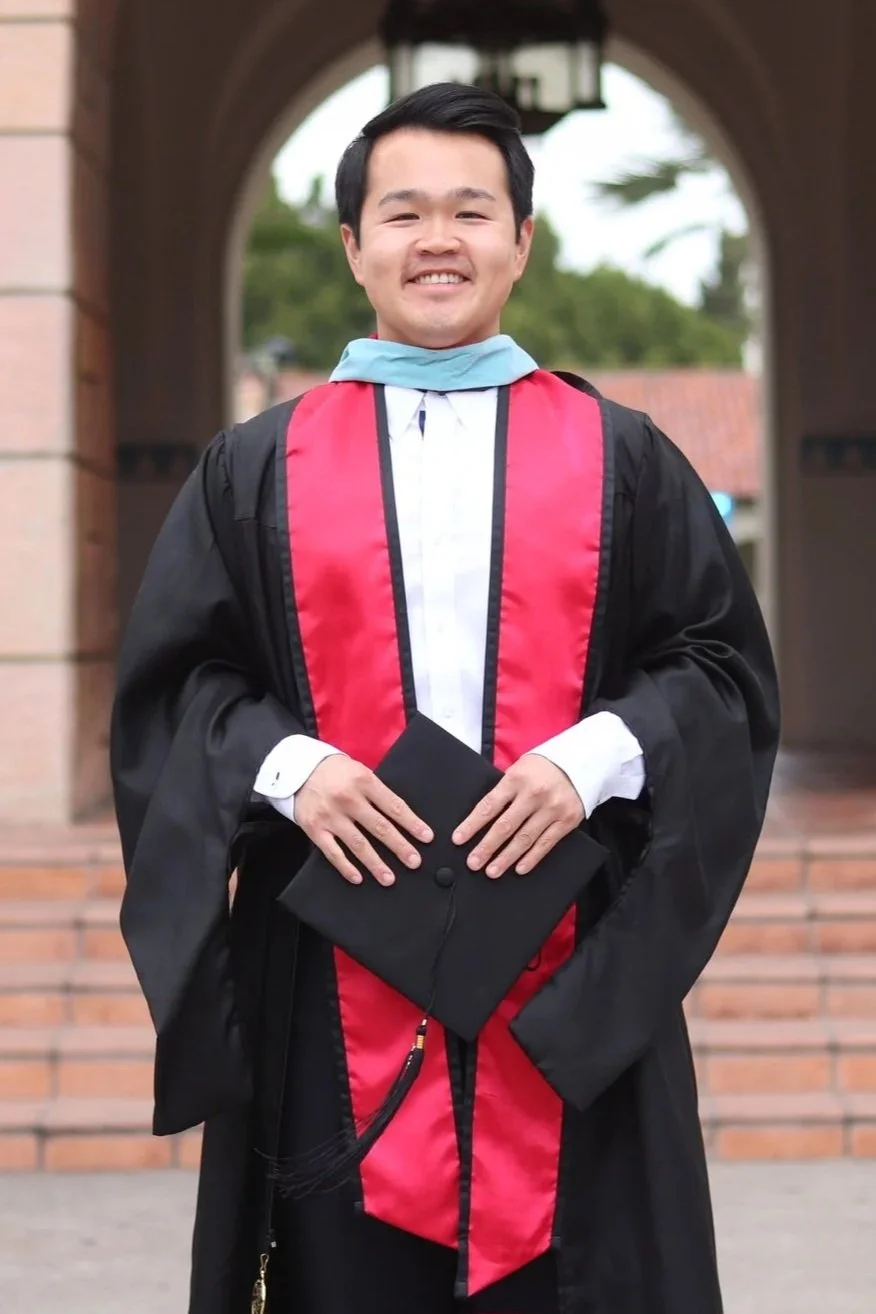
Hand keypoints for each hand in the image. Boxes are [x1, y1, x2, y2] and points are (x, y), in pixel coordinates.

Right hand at [294, 755, 432, 886]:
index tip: (426, 837)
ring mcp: (330, 816)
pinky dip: (345, 867)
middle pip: (379, 827)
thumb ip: (376, 791)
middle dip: (399, 847)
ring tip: (389, 878)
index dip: (411, 823)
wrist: (296, 769)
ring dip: (375, 863)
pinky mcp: (314, 828)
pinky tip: (358, 878)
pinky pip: (332, 852)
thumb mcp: (359, 770)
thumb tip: (400, 816)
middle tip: (415, 862)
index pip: (393, 806)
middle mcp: (348, 799)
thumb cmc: (335, 771)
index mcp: (364, 781)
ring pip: (358, 844)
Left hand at [452, 754, 583, 877]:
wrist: (579, 762)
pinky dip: (531, 858)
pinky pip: (546, 843)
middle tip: (473, 863)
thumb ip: (503, 791)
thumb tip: (482, 818)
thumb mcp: (518, 770)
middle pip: (505, 826)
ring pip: (524, 838)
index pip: (489, 806)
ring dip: (506, 857)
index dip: (472, 824)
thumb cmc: (541, 768)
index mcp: (516, 779)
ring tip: (492, 871)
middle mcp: (533, 794)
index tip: (458, 839)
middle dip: (486, 847)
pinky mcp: (567, 820)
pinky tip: (519, 868)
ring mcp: (551, 809)